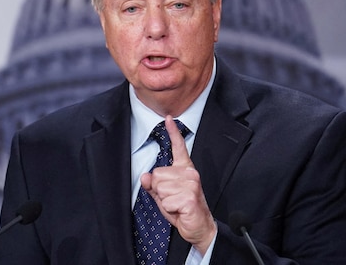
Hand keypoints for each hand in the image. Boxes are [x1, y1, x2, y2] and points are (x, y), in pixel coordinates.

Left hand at [140, 115, 217, 254]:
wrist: (200, 227)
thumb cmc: (183, 210)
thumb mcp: (164, 196)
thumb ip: (154, 185)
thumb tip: (145, 176)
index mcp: (184, 170)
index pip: (179, 148)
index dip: (173, 133)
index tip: (168, 119)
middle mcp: (190, 173)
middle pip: (158, 175)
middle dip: (160, 191)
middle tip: (173, 199)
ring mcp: (191, 184)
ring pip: (160, 188)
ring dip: (165, 201)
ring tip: (177, 204)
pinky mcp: (190, 197)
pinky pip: (166, 201)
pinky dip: (169, 209)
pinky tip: (180, 210)